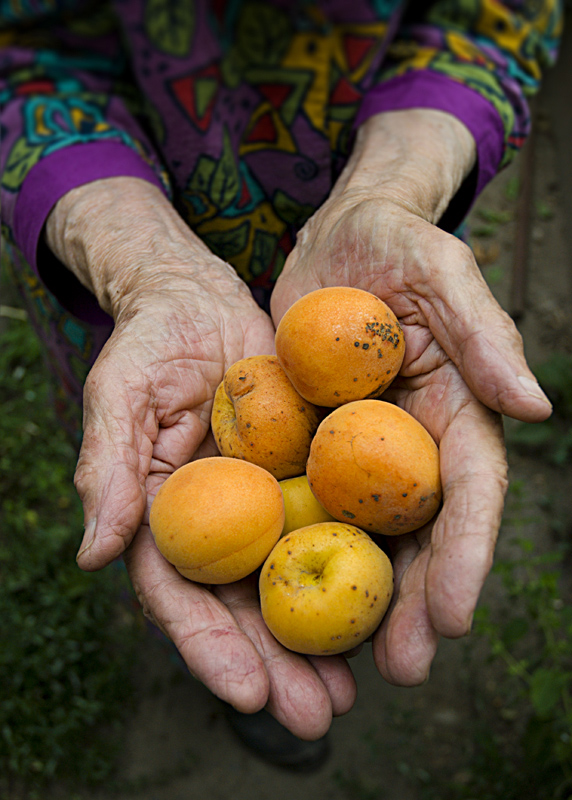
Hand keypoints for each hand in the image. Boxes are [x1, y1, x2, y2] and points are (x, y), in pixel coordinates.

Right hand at [45, 178, 355, 737]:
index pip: (178, 594)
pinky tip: (385, 607)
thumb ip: (107, 468)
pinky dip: (352, 568)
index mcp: (163, 516)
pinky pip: (328, 525)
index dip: (208, 646)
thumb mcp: (122, 394)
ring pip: (288, 581)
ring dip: (319, 641)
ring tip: (353, 689)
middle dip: (275, 666)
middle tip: (317, 717)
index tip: (249, 693)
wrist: (201, 297)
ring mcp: (261, 502)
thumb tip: (94, 555)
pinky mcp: (302, 473)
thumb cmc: (151, 342)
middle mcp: (215, 522)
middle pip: (239, 607)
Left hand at [271, 110, 551, 684]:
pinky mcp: (314, 445)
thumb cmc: (396, 245)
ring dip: (363, 600)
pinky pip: (309, 504)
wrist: (336, 240)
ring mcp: (361, 450)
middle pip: (422, 533)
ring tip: (346, 662)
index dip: (469, 555)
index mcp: (456, 411)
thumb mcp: (441, 273)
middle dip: (418, 602)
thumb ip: (485, 335)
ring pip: (367, 535)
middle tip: (404, 668)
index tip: (457, 618)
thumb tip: (536, 406)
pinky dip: (303, 553)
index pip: (471, 492)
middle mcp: (413, 443)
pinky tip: (284, 597)